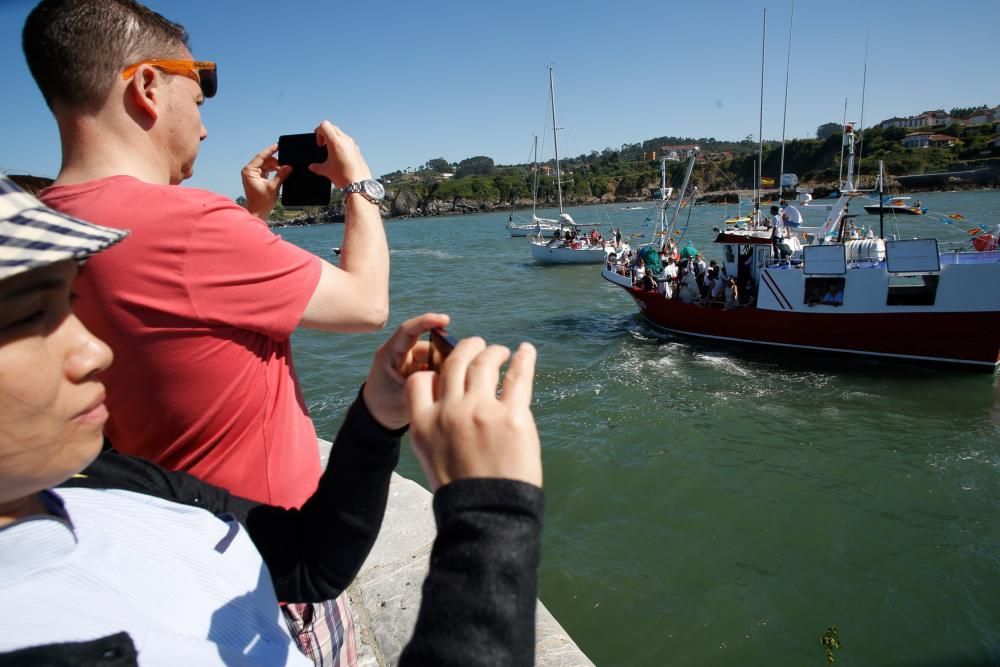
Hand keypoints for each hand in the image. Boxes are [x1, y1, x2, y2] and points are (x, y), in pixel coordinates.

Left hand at [240, 143, 290, 219]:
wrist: (257, 213)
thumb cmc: (262, 202)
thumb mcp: (273, 187)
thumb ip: (281, 175)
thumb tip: (289, 166)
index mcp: (249, 171)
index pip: (261, 156)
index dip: (271, 150)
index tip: (278, 145)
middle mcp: (249, 171)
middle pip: (265, 161)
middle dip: (276, 162)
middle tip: (286, 165)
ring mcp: (252, 174)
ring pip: (266, 165)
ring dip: (275, 167)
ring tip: (284, 171)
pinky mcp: (256, 178)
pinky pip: (266, 171)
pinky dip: (273, 171)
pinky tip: (281, 173)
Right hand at [309, 121, 371, 187]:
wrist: (359, 184)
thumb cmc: (343, 177)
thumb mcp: (326, 171)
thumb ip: (317, 167)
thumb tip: (312, 167)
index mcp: (335, 142)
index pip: (324, 125)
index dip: (318, 132)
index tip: (319, 144)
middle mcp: (345, 140)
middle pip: (332, 127)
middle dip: (325, 134)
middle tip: (323, 146)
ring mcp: (352, 144)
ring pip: (340, 133)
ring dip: (334, 138)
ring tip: (332, 152)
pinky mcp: (357, 149)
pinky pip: (347, 141)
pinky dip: (341, 144)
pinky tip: (340, 156)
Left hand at [362, 313, 449, 429]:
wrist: (378, 418)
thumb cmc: (385, 407)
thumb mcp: (404, 396)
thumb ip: (425, 383)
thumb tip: (450, 370)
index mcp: (390, 355)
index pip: (408, 331)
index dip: (426, 322)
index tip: (445, 320)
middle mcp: (401, 353)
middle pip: (428, 345)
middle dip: (443, 355)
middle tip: (454, 370)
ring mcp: (411, 361)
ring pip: (435, 356)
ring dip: (444, 367)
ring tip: (446, 384)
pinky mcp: (419, 369)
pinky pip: (436, 365)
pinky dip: (443, 372)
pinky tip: (446, 384)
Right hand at [405, 337, 541, 491]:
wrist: (487, 515)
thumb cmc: (462, 491)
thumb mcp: (432, 456)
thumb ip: (436, 425)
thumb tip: (450, 400)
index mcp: (423, 424)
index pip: (420, 379)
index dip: (433, 369)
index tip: (448, 368)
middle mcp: (449, 412)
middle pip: (455, 362)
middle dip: (466, 347)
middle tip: (478, 345)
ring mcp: (481, 412)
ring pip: (484, 363)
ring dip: (493, 352)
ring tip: (500, 351)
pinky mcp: (513, 417)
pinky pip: (518, 377)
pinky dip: (524, 359)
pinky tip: (526, 351)